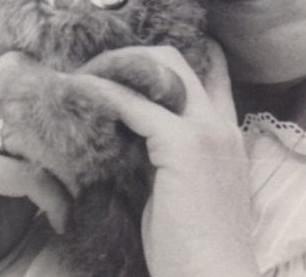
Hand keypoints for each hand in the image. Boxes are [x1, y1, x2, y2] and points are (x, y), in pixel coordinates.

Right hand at [0, 52, 72, 276]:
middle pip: (31, 97)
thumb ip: (34, 141)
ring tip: (77, 195)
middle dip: (69, 132)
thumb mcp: (12, 169)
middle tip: (92, 162)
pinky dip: (53, 198)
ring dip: (66, 169)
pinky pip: (27, 173)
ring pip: (32, 135)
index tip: (86, 121)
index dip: (55, 88)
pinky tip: (59, 219)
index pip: (17, 67)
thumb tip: (89, 118)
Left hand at [74, 40, 258, 276]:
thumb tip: (125, 136)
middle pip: (177, 59)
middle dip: (132, 55)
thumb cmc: (192, 250)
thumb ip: (164, 156)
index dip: (168, 58)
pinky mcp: (184, 145)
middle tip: (93, 68)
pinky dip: (102, 91)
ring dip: (114, 65)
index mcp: (227, 135)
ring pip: (159, 66)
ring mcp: (207, 131)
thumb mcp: (180, 190)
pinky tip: (78, 91)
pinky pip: (133, 102)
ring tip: (80, 75)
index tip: (129, 59)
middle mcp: (221, 124)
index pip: (211, 70)